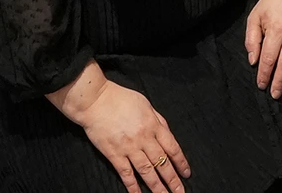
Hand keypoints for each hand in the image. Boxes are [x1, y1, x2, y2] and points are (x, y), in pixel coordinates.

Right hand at [68, 76, 190, 192]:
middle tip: (180, 192)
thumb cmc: (120, 99)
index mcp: (153, 125)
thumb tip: (166, 132)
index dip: (181, 162)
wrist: (95, 100)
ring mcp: (129, 148)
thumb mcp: (145, 103)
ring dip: (157, 187)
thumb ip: (158, 119)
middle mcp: (144, 138)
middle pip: (162, 163)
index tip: (186, 173)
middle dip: (173, 180)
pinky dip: (133, 186)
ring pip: (147, 171)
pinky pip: (126, 173)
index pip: (172, 147)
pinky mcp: (114, 154)